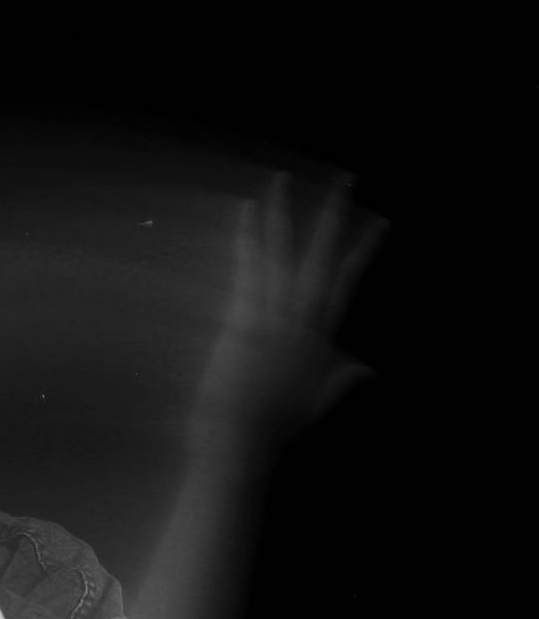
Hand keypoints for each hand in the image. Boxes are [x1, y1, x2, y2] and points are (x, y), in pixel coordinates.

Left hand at [191, 172, 387, 451]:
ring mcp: (273, 315)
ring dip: (281, 213)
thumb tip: (370, 369)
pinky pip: (247, 266)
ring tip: (280, 179)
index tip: (380, 222)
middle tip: (345, 180)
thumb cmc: (272, 427)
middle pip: (321, 258)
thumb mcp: (316, 403)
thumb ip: (342, 380)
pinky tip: (246, 210)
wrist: (240, 439)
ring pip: (281, 253)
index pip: (345, 284)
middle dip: (333, 217)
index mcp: (320, 338)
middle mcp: (301, 320)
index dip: (363, 251)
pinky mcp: (243, 316)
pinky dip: (247, 236)